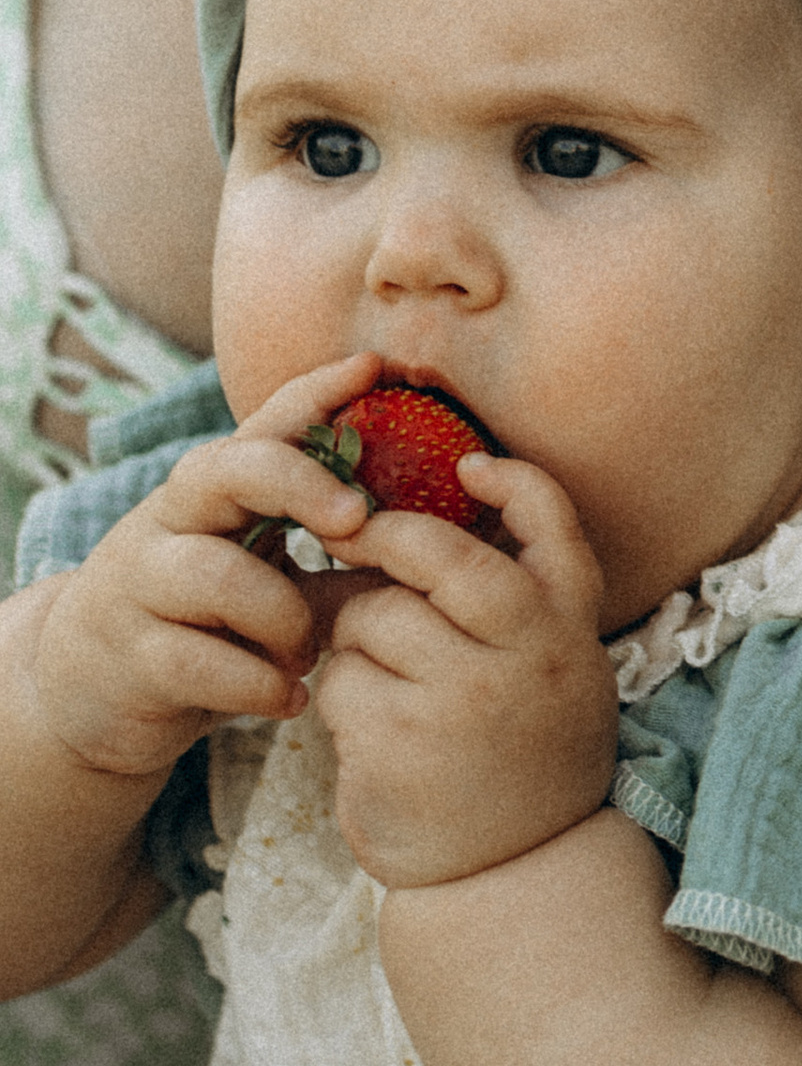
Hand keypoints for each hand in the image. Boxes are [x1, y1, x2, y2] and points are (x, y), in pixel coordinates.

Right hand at [25, 351, 380, 784]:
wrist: (92, 692)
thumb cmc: (207, 620)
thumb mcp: (268, 568)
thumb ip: (335, 545)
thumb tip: (444, 526)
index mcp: (216, 490)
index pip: (265, 423)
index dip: (317, 391)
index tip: (374, 367)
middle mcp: (171, 519)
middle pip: (226, 468)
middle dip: (298, 483)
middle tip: (356, 519)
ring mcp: (141, 584)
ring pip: (217, 575)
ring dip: (284, 619)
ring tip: (307, 653)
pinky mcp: (130, 655)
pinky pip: (199, 663)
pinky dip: (258, 684)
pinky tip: (288, 698)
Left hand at [312, 449, 617, 890]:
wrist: (511, 872)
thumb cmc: (519, 754)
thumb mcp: (551, 669)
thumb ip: (512, 602)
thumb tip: (406, 522)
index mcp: (569, 628)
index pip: (552, 521)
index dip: (510, 480)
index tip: (466, 464)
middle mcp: (528, 655)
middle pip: (437, 554)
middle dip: (381, 539)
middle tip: (351, 540)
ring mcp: (464, 698)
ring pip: (371, 615)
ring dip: (355, 637)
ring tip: (378, 677)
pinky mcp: (399, 742)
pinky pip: (339, 681)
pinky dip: (340, 697)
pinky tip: (368, 730)